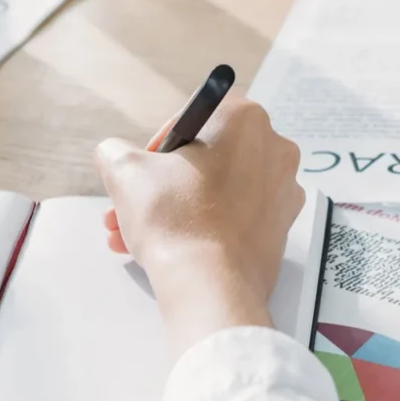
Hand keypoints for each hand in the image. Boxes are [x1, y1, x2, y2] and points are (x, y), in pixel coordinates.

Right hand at [94, 96, 305, 355]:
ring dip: (173, 208)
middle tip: (131, 204)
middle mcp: (275, 149)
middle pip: (207, 157)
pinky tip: (165, 249)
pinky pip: (236, 217)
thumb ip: (116, 150)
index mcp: (246, 120)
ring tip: (131, 235)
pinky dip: (204, 227)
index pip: (197, 114)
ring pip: (218, 190)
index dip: (162, 140)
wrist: (210, 286)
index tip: (145, 165)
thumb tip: (116, 153)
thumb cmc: (175, 219)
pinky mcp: (282, 227)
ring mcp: (284, 190)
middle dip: (162, 182)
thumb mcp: (126, 171)